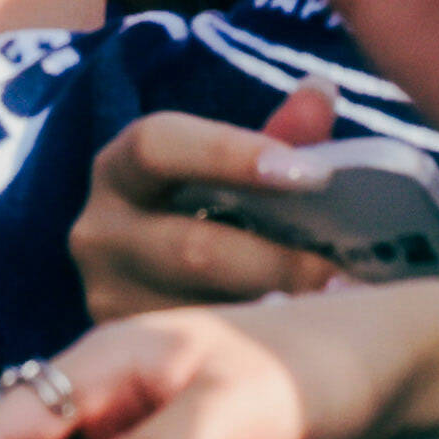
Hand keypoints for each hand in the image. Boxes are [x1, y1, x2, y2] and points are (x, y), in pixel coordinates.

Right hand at [68, 87, 347, 319]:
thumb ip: (275, 136)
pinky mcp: (124, 346)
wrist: (140, 278)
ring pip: (198, 309)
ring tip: (328, 311)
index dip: (230, 153)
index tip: (310, 174)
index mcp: (119, 169)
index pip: (157, 145)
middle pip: (191, 246)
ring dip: (270, 311)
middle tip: (340, 273)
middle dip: (277, 262)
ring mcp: (105, 293)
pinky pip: (195, 348)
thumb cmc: (201, 213)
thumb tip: (320, 90)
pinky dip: (249, 344)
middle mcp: (97, 230)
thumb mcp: (227, 172)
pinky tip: (290, 339)